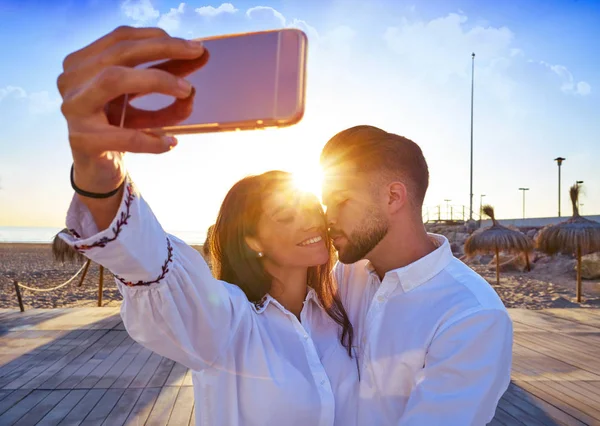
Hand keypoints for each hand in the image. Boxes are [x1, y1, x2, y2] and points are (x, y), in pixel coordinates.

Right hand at [58, 26, 205, 190]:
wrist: (98, 169)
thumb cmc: (120, 126)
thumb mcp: (142, 98)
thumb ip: (164, 76)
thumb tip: (197, 56)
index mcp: (83, 63)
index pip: (120, 38)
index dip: (158, 38)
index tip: (193, 44)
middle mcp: (72, 80)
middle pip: (119, 54)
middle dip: (163, 50)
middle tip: (197, 55)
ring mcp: (74, 109)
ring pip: (114, 81)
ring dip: (158, 81)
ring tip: (188, 93)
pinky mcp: (83, 140)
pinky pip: (126, 136)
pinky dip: (154, 140)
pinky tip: (172, 142)